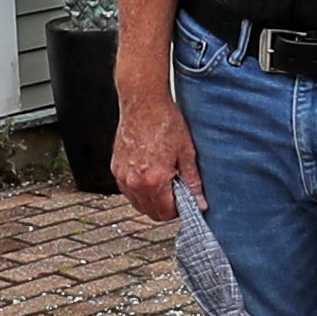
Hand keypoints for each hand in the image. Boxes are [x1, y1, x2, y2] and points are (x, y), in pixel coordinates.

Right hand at [114, 87, 200, 225]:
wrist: (143, 102)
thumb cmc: (164, 121)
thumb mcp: (186, 152)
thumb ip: (193, 181)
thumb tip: (200, 201)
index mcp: (154, 180)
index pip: (165, 213)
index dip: (178, 210)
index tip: (185, 201)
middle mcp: (134, 182)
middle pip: (150, 213)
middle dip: (165, 208)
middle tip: (176, 191)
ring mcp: (123, 176)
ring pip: (138, 204)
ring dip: (151, 200)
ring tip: (163, 180)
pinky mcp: (116, 168)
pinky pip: (128, 190)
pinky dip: (139, 189)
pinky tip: (149, 173)